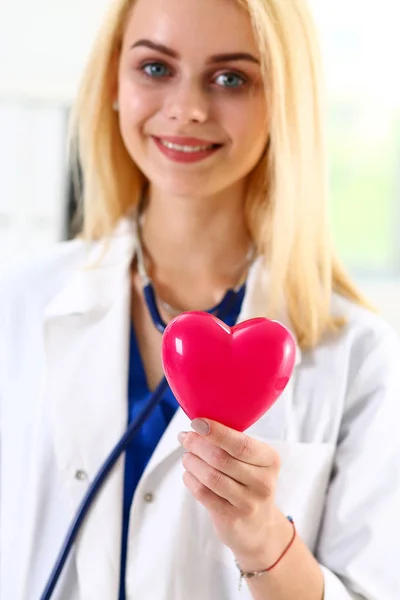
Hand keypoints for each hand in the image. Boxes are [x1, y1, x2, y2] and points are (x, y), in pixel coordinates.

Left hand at [178, 418, 291, 568]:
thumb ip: (230, 444)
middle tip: (185, 438)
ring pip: (210, 476)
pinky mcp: (232, 518)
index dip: (217, 432)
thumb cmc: (249, 483)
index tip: (197, 422)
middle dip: (197, 444)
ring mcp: (248, 503)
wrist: (259, 528)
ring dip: (192, 462)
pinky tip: (189, 474)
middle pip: (221, 459)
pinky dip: (191, 480)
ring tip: (187, 456)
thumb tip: (195, 427)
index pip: (241, 444)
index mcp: (270, 460)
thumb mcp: (253, 462)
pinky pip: (204, 494)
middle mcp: (263, 482)